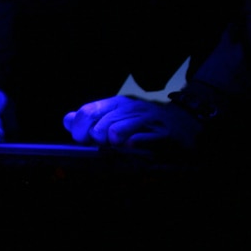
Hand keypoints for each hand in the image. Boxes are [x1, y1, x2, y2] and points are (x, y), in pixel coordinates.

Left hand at [63, 95, 201, 148]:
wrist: (184, 122)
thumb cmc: (145, 121)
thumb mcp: (117, 114)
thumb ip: (91, 118)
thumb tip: (67, 119)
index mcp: (116, 103)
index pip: (87, 111)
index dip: (78, 129)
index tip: (81, 140)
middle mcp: (130, 108)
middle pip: (99, 125)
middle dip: (95, 140)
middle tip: (102, 145)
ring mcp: (146, 120)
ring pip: (116, 132)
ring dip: (112, 144)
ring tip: (118, 146)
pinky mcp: (162, 134)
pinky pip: (140, 140)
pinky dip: (132, 146)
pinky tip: (133, 147)